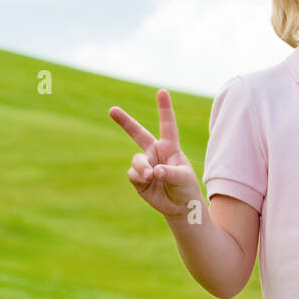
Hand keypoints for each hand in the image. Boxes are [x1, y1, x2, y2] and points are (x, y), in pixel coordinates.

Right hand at [109, 89, 201, 217]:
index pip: (167, 125)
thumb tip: (154, 171)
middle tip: (112, 110)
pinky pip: (133, 173)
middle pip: (137, 133)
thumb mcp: (183, 178)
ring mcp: (145, 164)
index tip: (162, 91)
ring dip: (141, 167)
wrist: (179, 206)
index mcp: (170, 147)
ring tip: (149, 176)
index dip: (164, 108)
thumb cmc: (186, 188)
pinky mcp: (138, 178)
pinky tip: (147, 182)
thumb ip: (170, 173)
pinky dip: (139, 177)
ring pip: (137, 160)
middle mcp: (155, 152)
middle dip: (124, 122)